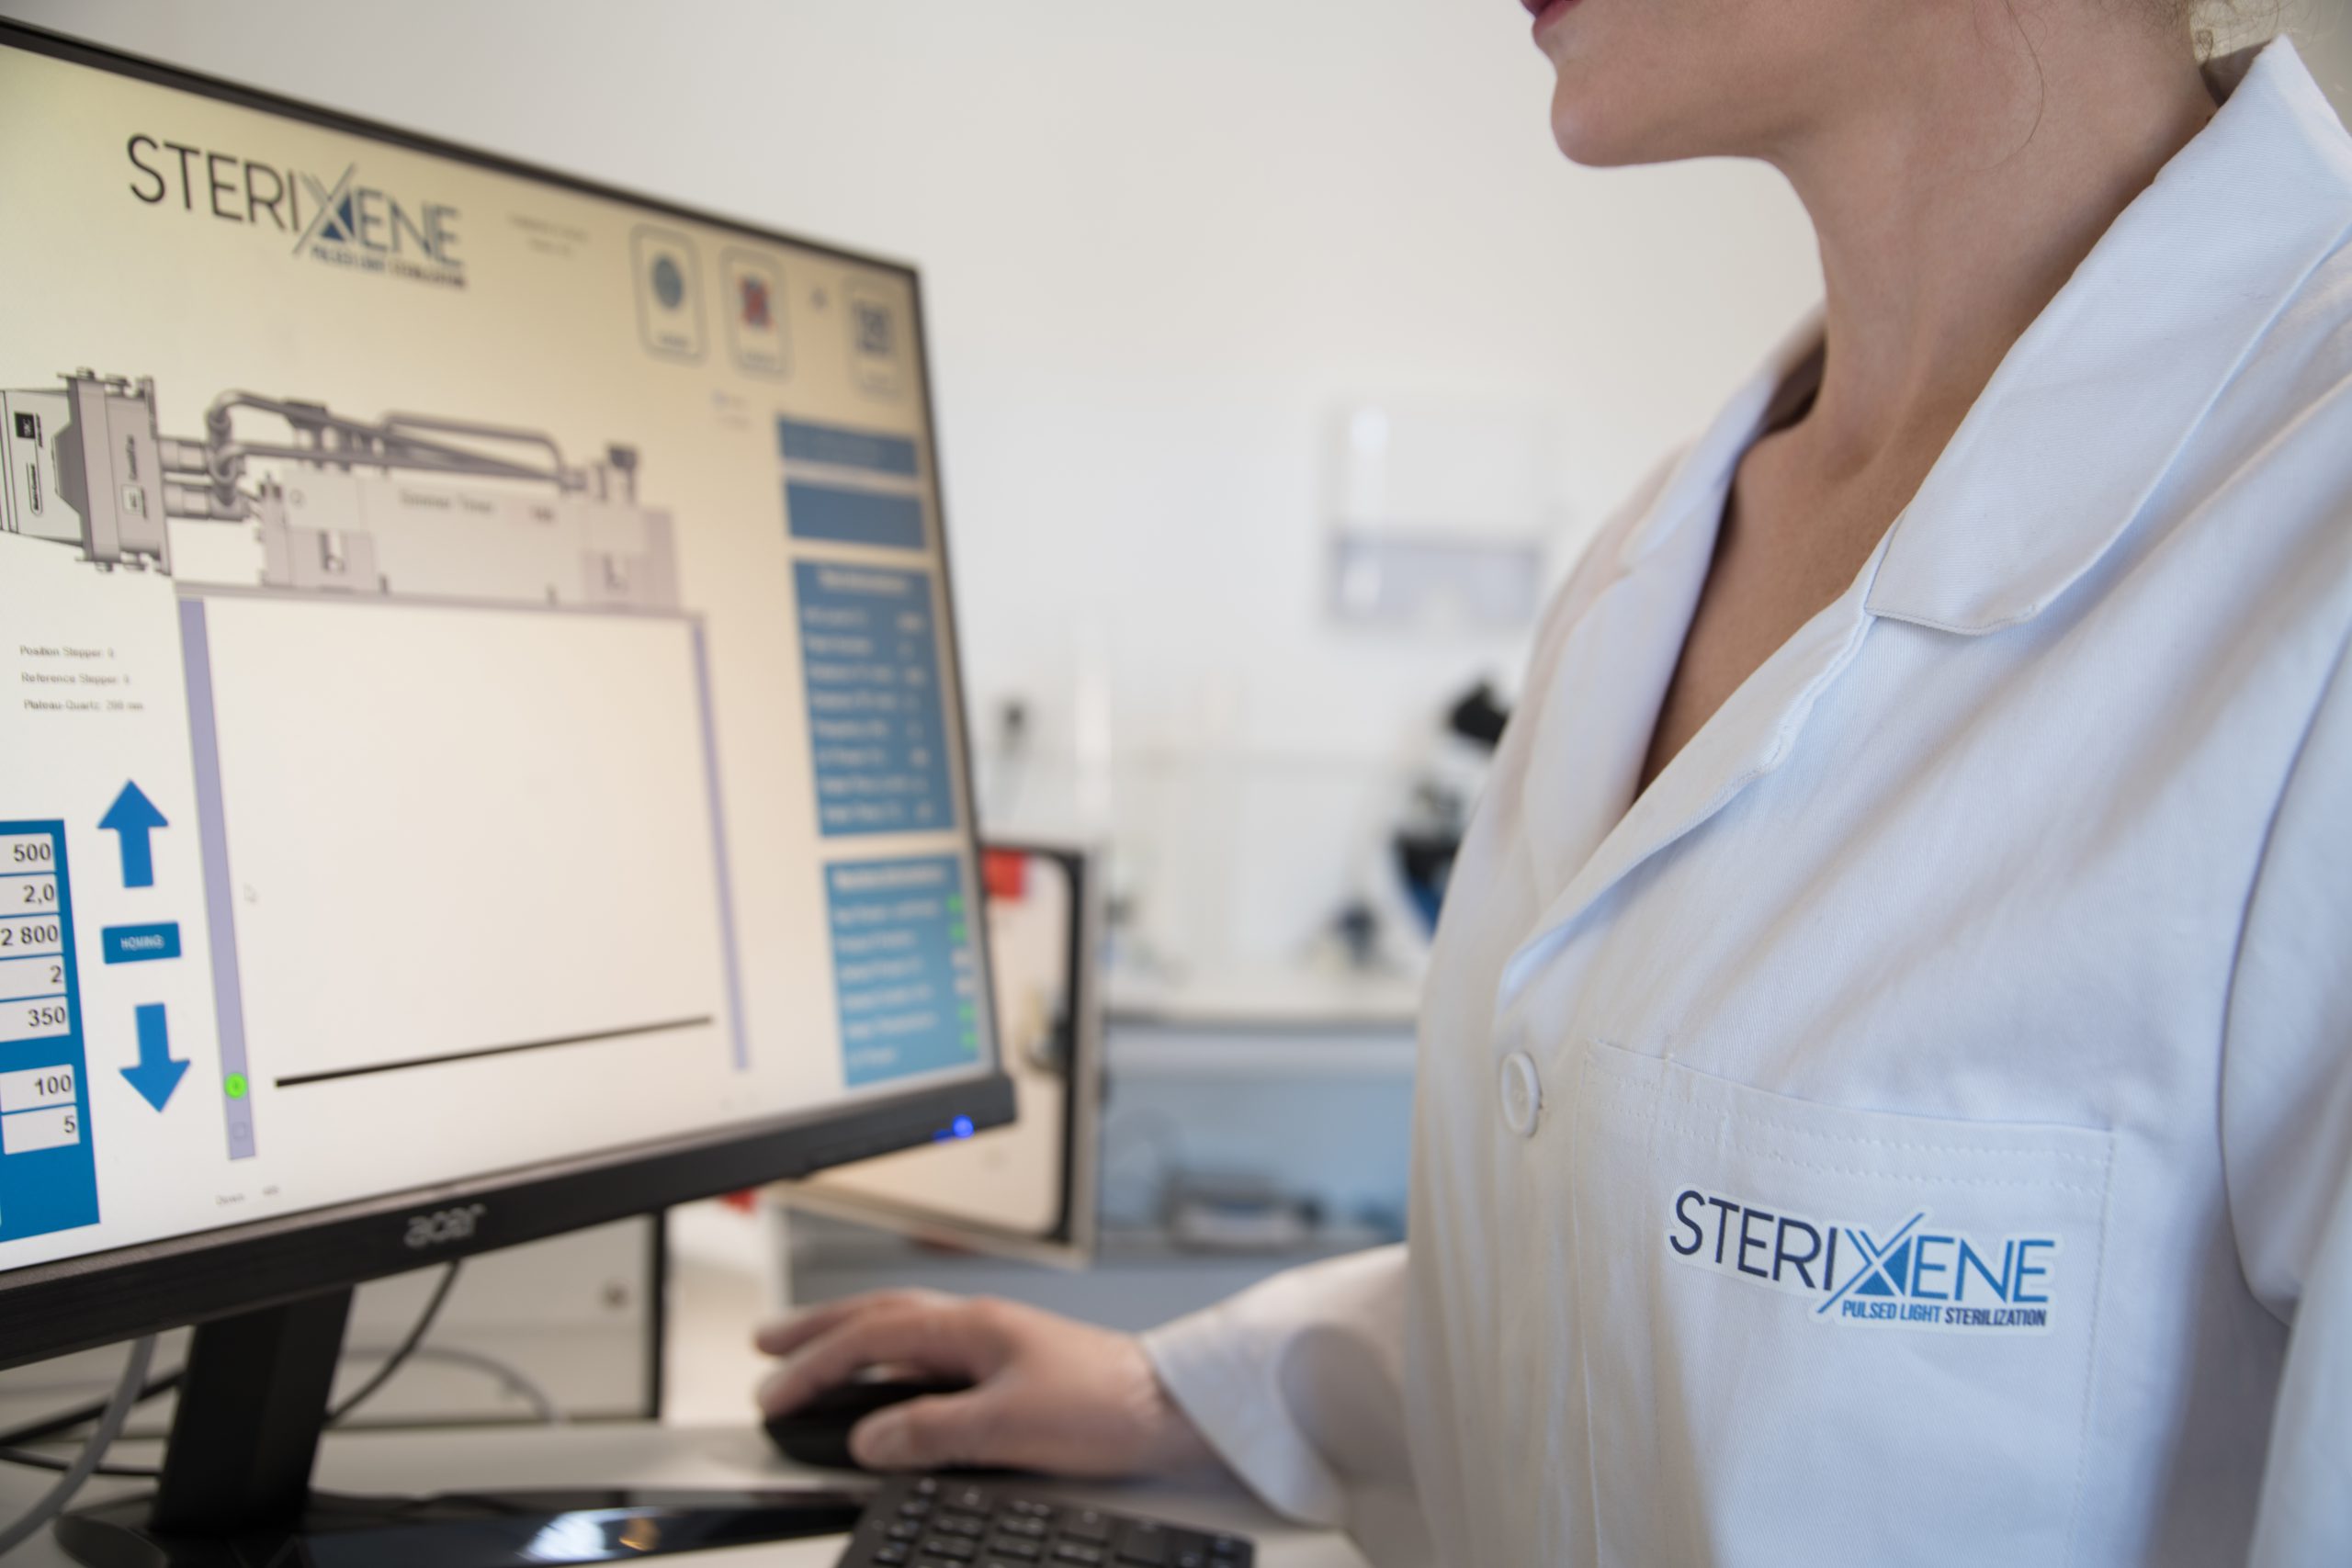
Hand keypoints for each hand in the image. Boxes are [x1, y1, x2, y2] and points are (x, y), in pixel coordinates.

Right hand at [754, 1290, 1214, 1475]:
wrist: (1173, 1407)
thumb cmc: (1108, 1405)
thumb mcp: (1009, 1426)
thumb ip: (932, 1430)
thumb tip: (868, 1441)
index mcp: (972, 1325)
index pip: (870, 1337)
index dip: (813, 1366)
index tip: (773, 1394)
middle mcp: (978, 1325)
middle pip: (878, 1316)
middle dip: (816, 1330)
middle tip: (768, 1347)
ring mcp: (993, 1343)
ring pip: (902, 1330)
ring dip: (850, 1341)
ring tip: (811, 1357)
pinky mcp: (1010, 1367)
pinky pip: (928, 1355)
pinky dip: (889, 1362)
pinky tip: (886, 1385)